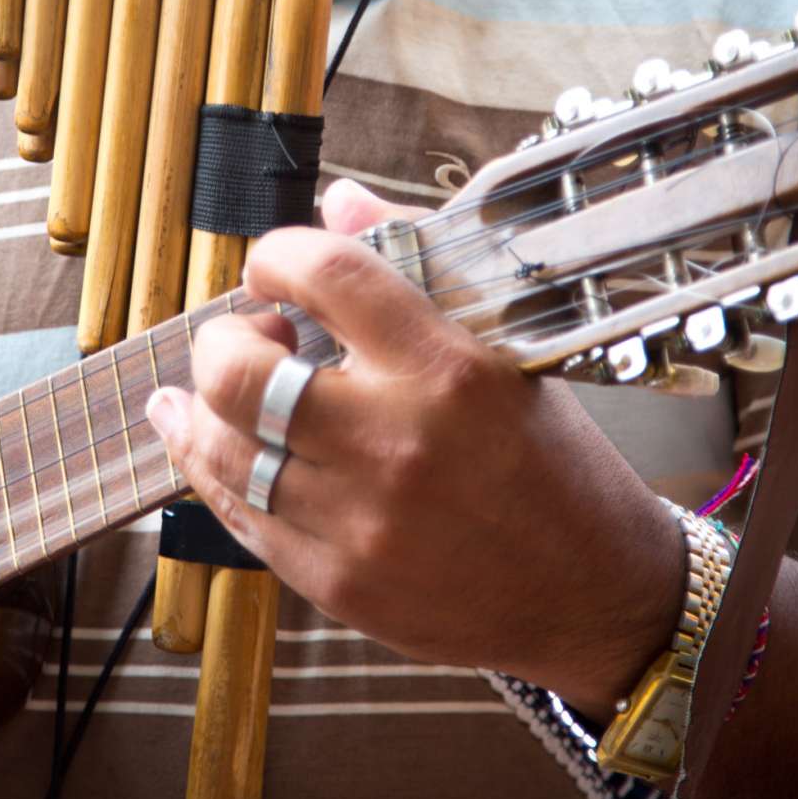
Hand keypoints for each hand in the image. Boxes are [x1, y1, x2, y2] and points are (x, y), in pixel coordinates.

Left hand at [146, 179, 681, 718]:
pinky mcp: (338, 584)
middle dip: (221, 340)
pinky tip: (210, 446)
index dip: (277, 256)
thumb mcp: (505, 353)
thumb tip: (340, 201)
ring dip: (201, 408)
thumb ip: (413, 269)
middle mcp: (396, 441)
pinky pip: (240, 518)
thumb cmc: (555, 465)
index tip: (274, 269)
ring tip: (210, 391)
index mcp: (448, 367)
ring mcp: (360, 521)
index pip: (327, 273)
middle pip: (240, 372)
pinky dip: (216, 472)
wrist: (596, 597)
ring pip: (223, 450)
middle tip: (245, 339)